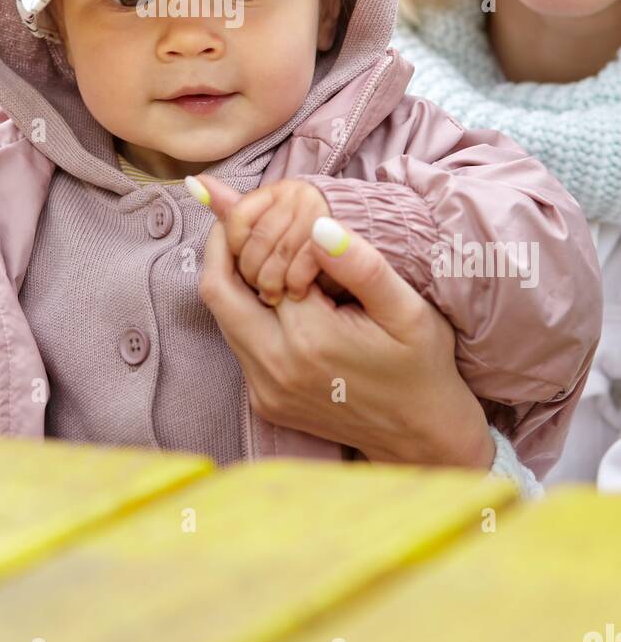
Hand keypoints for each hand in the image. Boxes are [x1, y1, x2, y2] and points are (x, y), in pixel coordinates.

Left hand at [196, 179, 495, 469]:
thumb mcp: (407, 310)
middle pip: (217, 293)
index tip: (254, 203)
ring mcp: (266, 390)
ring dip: (233, 282)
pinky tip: (275, 297)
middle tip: (238, 220)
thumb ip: (362, 265)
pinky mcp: (264, 402)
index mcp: (310, 338)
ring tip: (261, 252)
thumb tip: (317, 225)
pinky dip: (245, 314)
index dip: (251, 232)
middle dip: (222, 250)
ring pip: (223, 319)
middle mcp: (276, 367)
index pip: (254, 266)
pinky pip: (238, 345)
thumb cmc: (421, 366)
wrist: (423, 437)